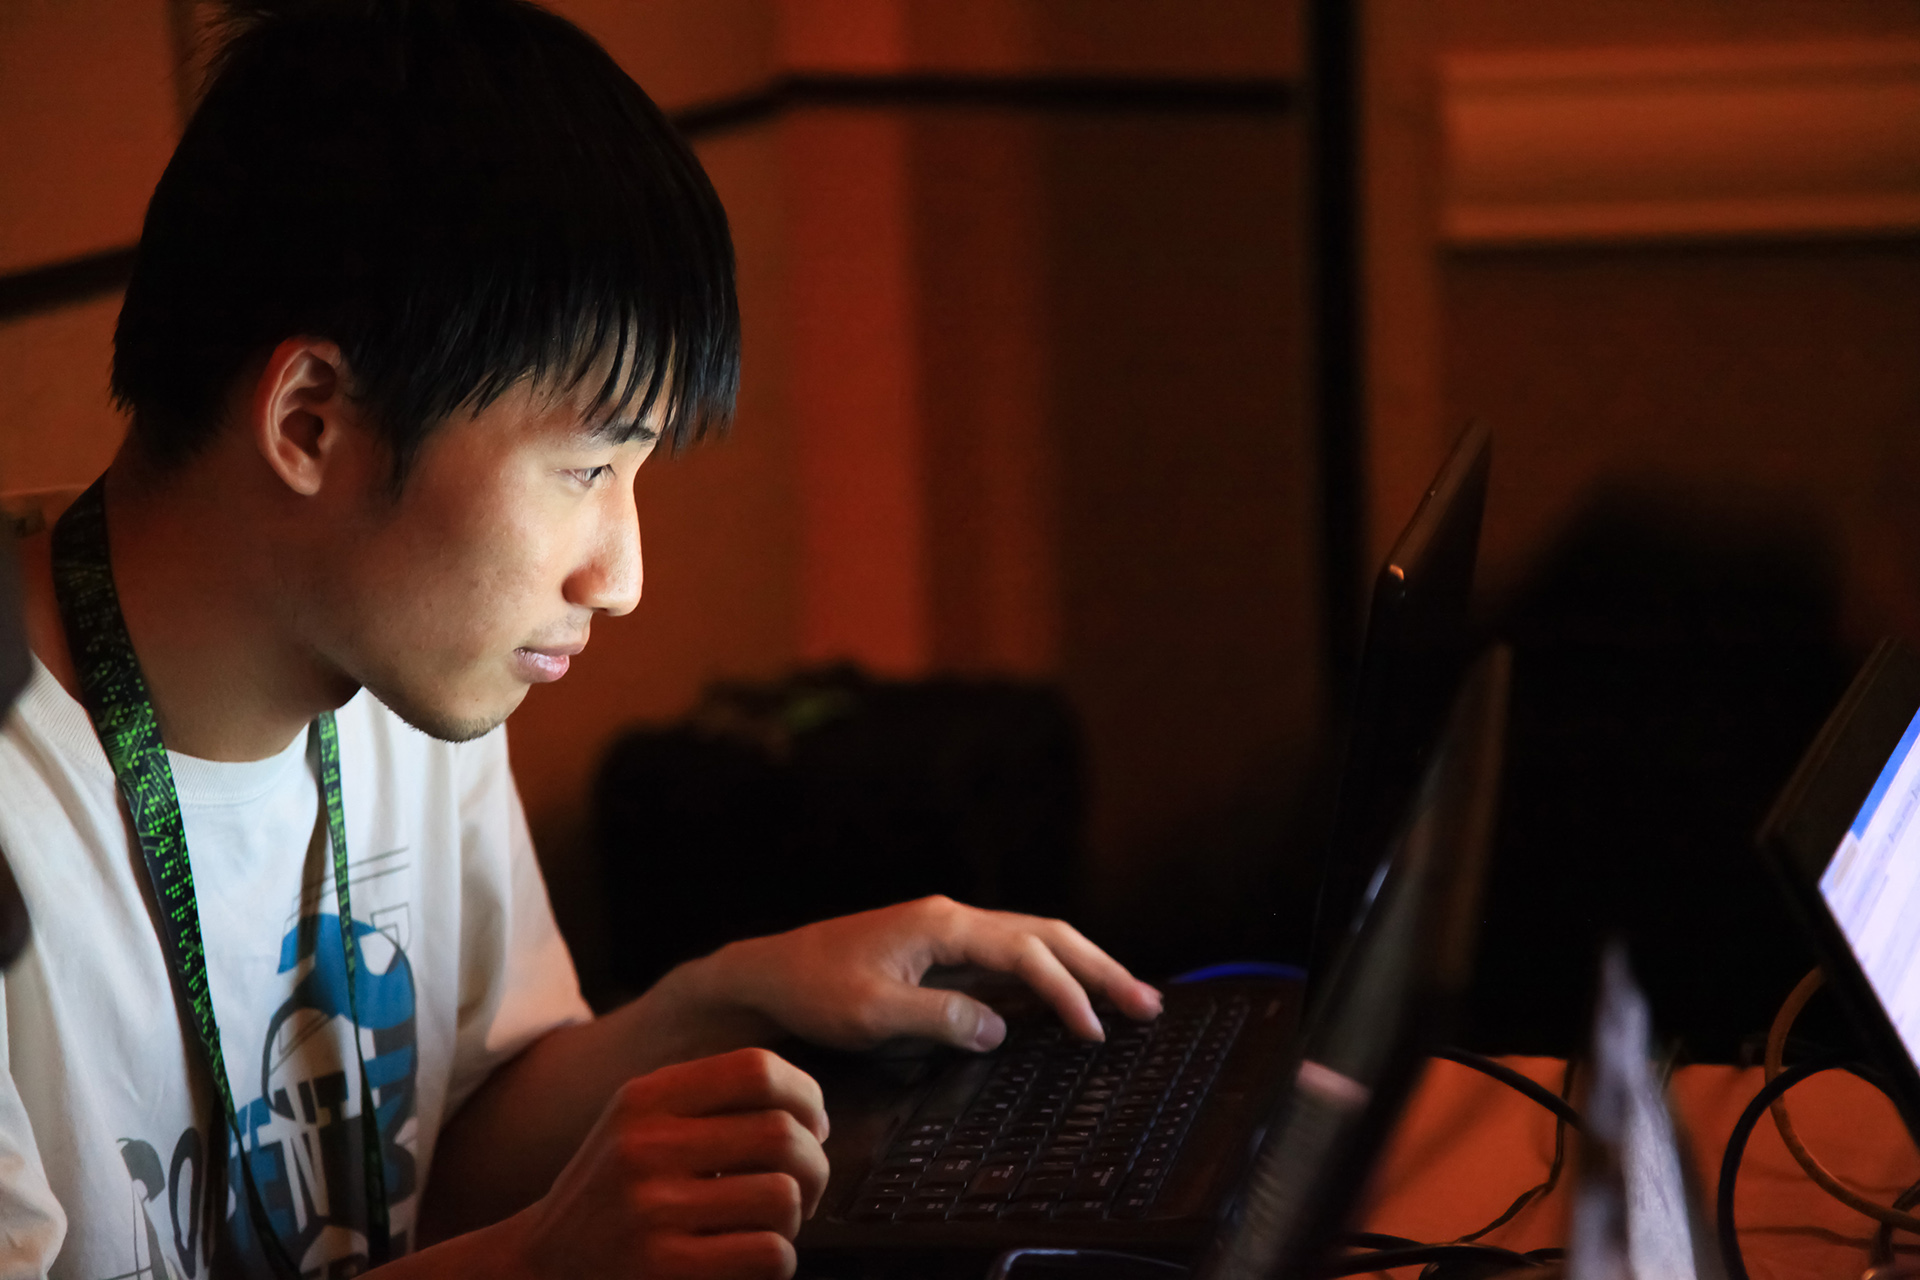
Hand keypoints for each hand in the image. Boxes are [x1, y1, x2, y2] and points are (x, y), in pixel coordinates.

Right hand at [505, 1047, 828, 1279]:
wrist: (541, 1268)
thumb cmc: (611, 1197)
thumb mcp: (637, 1125)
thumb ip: (710, 1103)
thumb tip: (812, 1112)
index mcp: (644, 1099)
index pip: (755, 1069)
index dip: (806, 1095)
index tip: (815, 1124)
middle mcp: (645, 1146)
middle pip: (781, 1134)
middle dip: (814, 1166)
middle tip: (806, 1187)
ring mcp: (652, 1211)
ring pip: (783, 1197)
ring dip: (794, 1219)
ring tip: (768, 1225)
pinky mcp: (664, 1268)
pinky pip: (769, 1254)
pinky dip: (778, 1260)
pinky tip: (750, 1259)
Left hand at [705, 895, 1162, 1052]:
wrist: (766, 974)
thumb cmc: (812, 991)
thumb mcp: (871, 1015)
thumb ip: (939, 1020)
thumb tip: (1000, 1029)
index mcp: (941, 925)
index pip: (1025, 951)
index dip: (1066, 991)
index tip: (1094, 1031)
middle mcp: (952, 918)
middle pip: (1046, 934)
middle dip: (1100, 968)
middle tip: (1148, 1005)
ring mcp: (947, 931)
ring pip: (1033, 940)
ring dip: (1082, 968)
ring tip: (1128, 998)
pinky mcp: (939, 950)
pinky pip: (1010, 956)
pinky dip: (1050, 973)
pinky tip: (1069, 994)